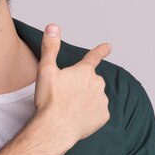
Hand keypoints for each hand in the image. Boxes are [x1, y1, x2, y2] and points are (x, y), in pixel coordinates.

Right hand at [34, 24, 111, 147]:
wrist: (55, 128)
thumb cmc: (49, 100)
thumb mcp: (46, 70)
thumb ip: (50, 47)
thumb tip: (53, 26)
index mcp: (84, 71)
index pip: (94, 56)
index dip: (101, 50)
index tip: (108, 47)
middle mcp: (97, 83)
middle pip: (91, 80)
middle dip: (81, 85)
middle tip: (65, 95)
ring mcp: (102, 101)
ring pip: (95, 96)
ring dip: (85, 99)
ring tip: (69, 107)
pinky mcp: (103, 117)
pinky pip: (98, 112)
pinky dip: (89, 113)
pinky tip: (77, 117)